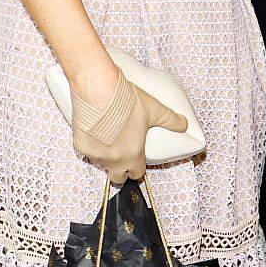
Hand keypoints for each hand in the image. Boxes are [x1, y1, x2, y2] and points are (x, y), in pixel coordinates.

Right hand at [72, 70, 187, 184]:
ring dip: (105, 155)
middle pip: (117, 177)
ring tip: (109, 134)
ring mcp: (95, 155)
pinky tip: (96, 129)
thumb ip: (170, 120)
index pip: (137, 174)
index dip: (138, 167)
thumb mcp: (154, 109)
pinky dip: (91, 144)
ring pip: (101, 163)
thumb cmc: (125, 99)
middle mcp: (113, 160)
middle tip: (122, 153)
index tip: (137, 159)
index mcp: (133, 155)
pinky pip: (87, 151)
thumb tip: (184, 124)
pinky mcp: (81, 146)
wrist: (99, 88)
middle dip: (121, 170)